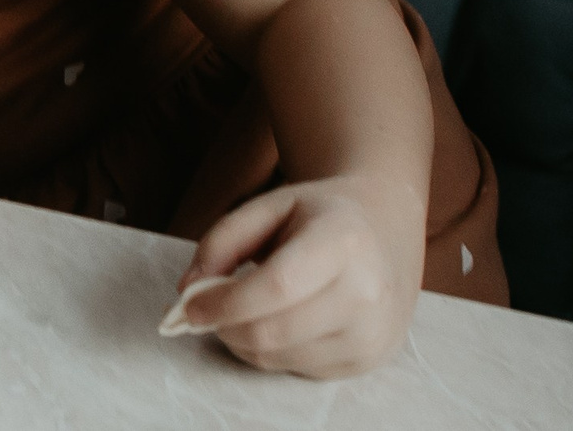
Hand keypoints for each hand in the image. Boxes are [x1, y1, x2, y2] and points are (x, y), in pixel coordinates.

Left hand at [169, 174, 422, 378]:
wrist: (385, 229)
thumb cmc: (320, 215)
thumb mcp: (271, 204)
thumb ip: (222, 240)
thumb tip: (187, 290)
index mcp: (343, 242)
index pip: (275, 287)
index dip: (223, 303)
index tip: (187, 306)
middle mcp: (367, 293)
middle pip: (273, 331)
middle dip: (224, 326)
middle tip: (204, 310)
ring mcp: (371, 333)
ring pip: (279, 357)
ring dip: (243, 340)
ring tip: (242, 309)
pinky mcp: (367, 360)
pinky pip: (297, 368)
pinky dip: (270, 351)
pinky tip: (278, 320)